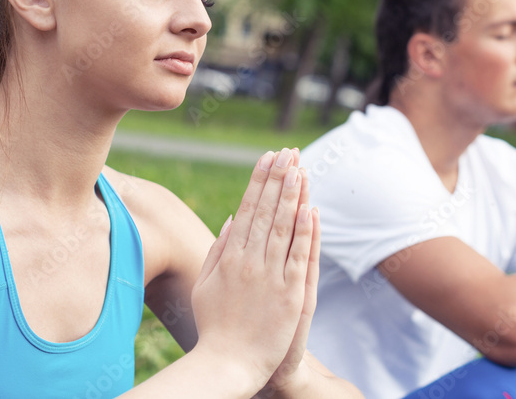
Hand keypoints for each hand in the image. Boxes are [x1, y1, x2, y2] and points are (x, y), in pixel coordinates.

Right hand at [190, 148, 314, 389]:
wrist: (228, 364)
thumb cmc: (215, 326)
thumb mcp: (206, 285)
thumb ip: (218, 250)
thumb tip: (233, 218)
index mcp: (230, 257)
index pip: (248, 209)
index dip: (260, 181)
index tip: (268, 157)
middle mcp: (249, 261)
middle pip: (267, 212)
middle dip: (278, 178)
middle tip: (288, 152)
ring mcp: (270, 277)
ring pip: (283, 228)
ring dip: (292, 196)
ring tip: (300, 168)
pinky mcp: (290, 294)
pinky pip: (299, 257)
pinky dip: (305, 232)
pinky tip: (310, 208)